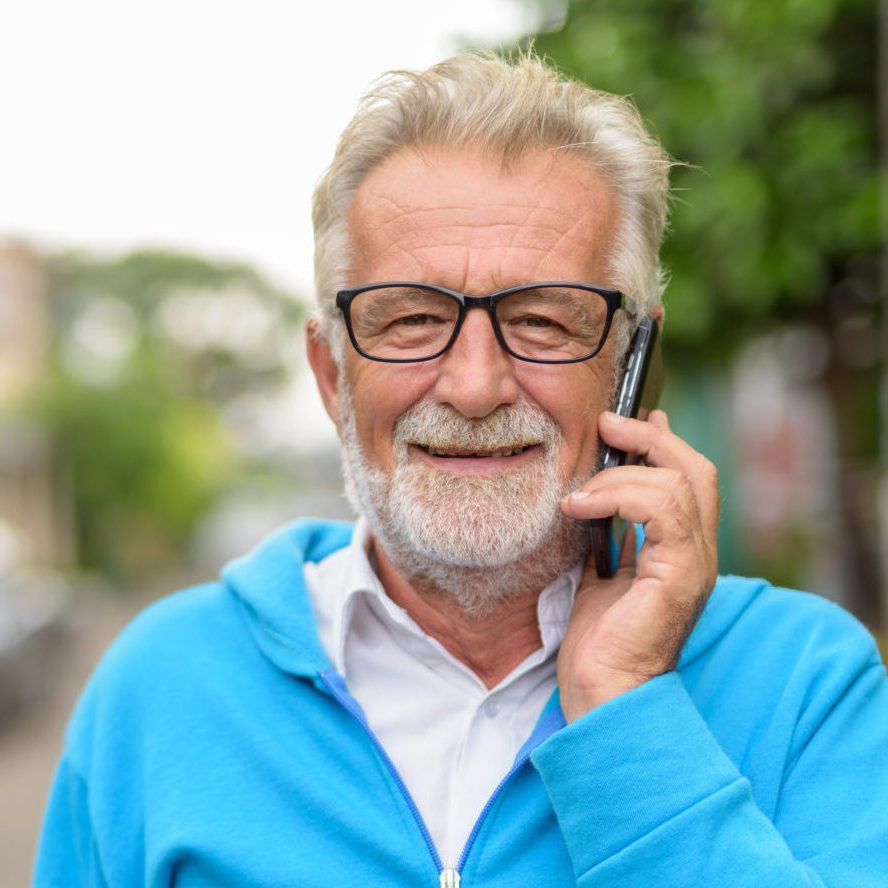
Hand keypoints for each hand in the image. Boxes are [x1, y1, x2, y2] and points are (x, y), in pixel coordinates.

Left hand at [557, 409, 718, 721]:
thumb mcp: (601, 568)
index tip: (624, 421)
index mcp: (682, 548)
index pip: (689, 477)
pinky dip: (618, 496)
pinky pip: (663, 510)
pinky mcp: (680, 575)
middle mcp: (698, 552)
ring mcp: (695, 563)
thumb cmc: (598, 638)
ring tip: (577, 494)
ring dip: (621, 473)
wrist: (604, 692)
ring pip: (680, 482)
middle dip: (649, 438)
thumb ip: (609, 529)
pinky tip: (579, 509)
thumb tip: (596, 490)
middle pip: (695, 468)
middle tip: (607, 425)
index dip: (661, 440)